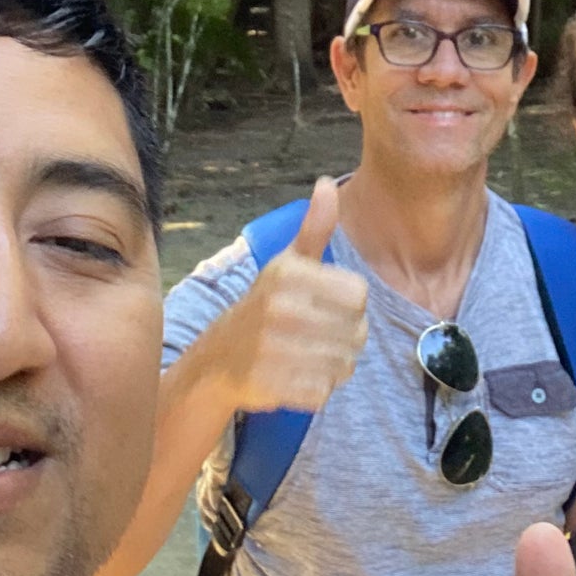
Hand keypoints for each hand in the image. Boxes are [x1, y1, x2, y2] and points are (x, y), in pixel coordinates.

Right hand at [217, 177, 367, 412]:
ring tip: (310, 357)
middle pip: (357, 333)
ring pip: (344, 365)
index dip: (352, 306)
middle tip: (320, 337)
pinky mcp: (269, 384)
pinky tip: (298, 377)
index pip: (359, 295)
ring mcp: (272, 348)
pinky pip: (323, 392)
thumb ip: (315, 227)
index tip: (329, 307)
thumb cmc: (265, 305)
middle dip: (346, 340)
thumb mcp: (287, 262)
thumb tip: (326, 184)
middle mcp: (279, 307)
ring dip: (335, 366)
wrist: (216, 358)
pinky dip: (318, 389)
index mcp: (288, 273)